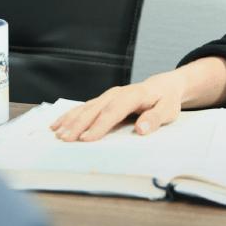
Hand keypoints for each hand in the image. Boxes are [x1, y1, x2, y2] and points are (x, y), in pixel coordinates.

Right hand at [50, 57, 225, 141]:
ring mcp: (107, 95)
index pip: (114, 111)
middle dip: (78, 125)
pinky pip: (83, 108)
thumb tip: (141, 129)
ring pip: (86, 108)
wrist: (163, 86)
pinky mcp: (102, 100)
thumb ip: (156, 118)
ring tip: (57, 134)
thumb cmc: (166, 100)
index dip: (99, 125)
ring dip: (70, 121)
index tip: (87, 139)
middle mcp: (117, 93)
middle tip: (65, 139)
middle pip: (95, 109)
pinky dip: (69, 116)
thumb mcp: (169, 109)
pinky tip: (57, 124)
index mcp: (134, 95)